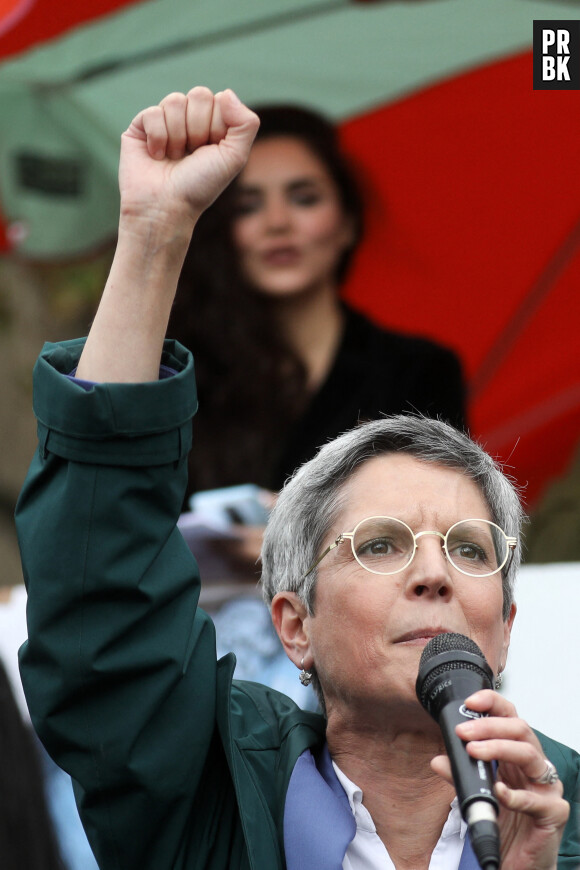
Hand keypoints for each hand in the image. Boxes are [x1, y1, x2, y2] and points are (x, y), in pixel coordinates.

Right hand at [119, 86, 259, 226]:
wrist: (167, 207)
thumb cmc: (201, 186)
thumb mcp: (235, 158)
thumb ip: (246, 124)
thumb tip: (226, 93)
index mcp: (213, 126)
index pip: (220, 99)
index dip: (217, 126)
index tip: (211, 151)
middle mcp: (189, 121)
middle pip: (199, 95)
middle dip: (199, 128)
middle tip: (192, 154)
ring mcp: (165, 121)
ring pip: (175, 101)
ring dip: (178, 136)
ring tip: (174, 157)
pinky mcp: (140, 127)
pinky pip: (153, 112)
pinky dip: (158, 137)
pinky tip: (156, 156)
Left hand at [431, 690, 569, 869]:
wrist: (519, 863)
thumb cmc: (507, 824)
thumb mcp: (479, 795)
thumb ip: (461, 776)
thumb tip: (439, 760)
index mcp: (518, 756)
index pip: (510, 718)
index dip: (493, 704)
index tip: (471, 701)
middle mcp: (535, 767)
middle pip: (520, 730)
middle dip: (490, 726)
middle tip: (464, 731)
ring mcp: (547, 788)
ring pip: (530, 755)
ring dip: (499, 748)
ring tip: (474, 751)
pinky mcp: (553, 813)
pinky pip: (537, 800)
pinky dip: (515, 794)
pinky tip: (498, 791)